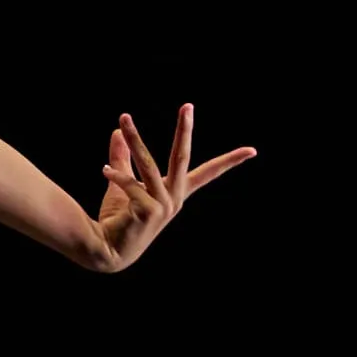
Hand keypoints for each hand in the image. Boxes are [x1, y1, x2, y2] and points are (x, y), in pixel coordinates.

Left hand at [92, 104, 255, 272]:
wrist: (104, 250)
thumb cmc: (117, 219)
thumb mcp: (122, 184)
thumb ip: (122, 158)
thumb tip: (117, 131)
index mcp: (175, 193)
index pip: (207, 173)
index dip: (229, 161)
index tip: (252, 150)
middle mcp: (174, 199)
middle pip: (183, 158)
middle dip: (184, 131)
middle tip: (188, 106)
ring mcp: (163, 207)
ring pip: (149, 165)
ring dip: (135, 139)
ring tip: (124, 119)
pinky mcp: (148, 213)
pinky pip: (131, 185)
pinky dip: (117, 175)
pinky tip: (104, 171)